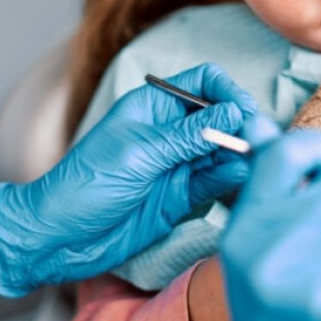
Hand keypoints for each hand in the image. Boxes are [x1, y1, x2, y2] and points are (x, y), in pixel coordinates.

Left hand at [0, 63, 257, 296]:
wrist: (60, 237)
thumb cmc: (85, 185)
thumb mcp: (140, 153)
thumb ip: (189, 136)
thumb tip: (233, 115)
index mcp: (153, 106)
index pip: (202, 82)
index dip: (227, 92)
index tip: (243, 113)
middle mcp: (169, 132)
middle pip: (220, 118)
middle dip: (241, 128)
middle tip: (259, 142)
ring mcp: (176, 164)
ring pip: (222, 152)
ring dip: (240, 156)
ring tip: (255, 163)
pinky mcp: (180, 196)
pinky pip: (214, 183)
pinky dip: (230, 180)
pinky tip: (240, 180)